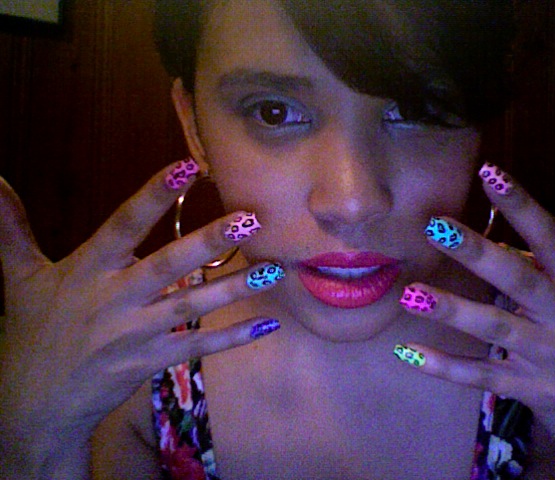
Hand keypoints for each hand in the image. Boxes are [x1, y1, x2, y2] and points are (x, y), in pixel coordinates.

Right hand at [0, 162, 281, 477]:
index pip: (124, 225)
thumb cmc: (31, 333)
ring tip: (272, 270)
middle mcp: (114, 299)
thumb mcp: (18, 278)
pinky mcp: (150, 361)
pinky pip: (197, 346)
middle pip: (168, 265)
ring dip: (233, 288)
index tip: (187, 167)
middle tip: (250, 219)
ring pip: (191, 306)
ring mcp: (135, 333)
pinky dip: (232, 338)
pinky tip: (266, 325)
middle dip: (209, 242)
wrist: (33, 403)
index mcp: (87, 270)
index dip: (154, 196)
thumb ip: (11, 230)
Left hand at [397, 165, 554, 477]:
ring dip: (453, 311)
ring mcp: (551, 359)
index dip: (523, 207)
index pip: (554, 239)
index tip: (490, 173)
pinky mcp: (534, 392)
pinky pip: (484, 378)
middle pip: (520, 280)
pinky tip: (408, 353)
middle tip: (435, 226)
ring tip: (410, 293)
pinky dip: (447, 367)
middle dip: (478, 253)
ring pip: (497, 329)